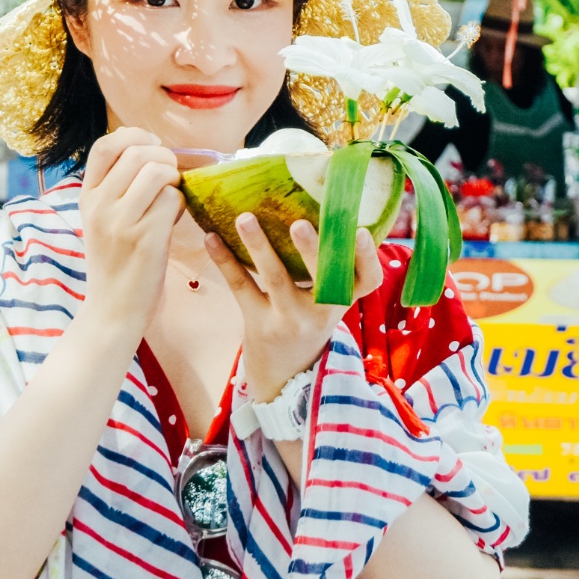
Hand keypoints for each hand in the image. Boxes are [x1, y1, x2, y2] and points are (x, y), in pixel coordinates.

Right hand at [77, 128, 184, 340]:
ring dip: (174, 181)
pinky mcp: (144, 238)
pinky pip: (172, 199)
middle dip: (165, 158)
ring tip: (170, 201)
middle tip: (169, 179)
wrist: (112, 311)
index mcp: (87, 197)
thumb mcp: (102, 220)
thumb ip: (118, 187)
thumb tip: (153, 150)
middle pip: (139, 152)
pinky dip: (180, 205)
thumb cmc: (116, 263)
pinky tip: (173, 221)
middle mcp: (98, 205)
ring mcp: (120, 222)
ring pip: (158, 171)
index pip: (106, 145)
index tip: (152, 147)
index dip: (135, 136)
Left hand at [204, 215, 381, 402]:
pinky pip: (242, 287)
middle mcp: (322, 312)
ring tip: (245, 218)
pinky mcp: (259, 324)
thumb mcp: (329, 300)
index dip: (367, 256)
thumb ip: (332, 266)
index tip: (360, 230)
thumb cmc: (310, 320)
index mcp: (345, 299)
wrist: (285, 374)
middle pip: (321, 278)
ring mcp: (290, 320)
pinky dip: (226, 260)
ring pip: (276, 279)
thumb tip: (324, 204)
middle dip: (312, 249)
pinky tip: (211, 238)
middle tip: (299, 224)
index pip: (368, 279)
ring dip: (259, 246)